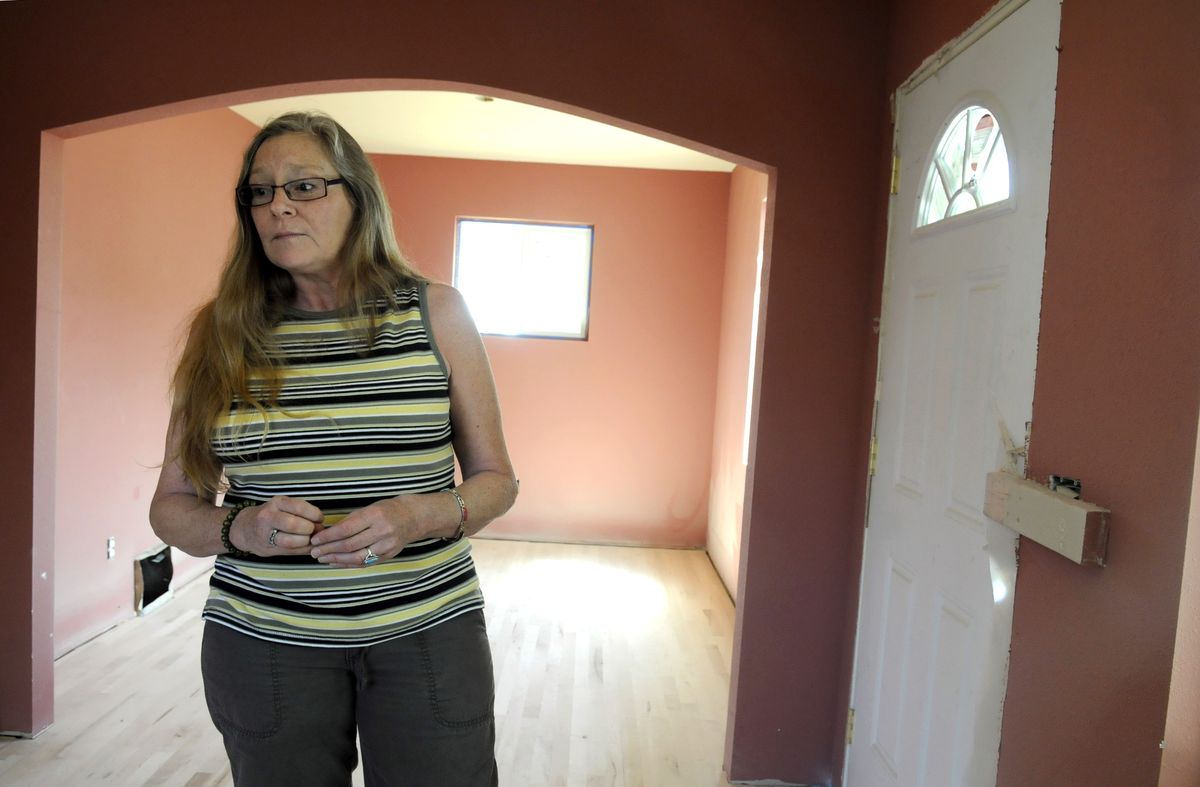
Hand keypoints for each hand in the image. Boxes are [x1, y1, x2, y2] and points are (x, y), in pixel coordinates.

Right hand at [231, 496, 323, 555]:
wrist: (244, 529)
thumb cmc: (270, 516)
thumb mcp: (282, 506)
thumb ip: (300, 512)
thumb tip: (321, 525)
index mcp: (277, 503)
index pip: (299, 507)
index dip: (314, 514)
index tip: (319, 518)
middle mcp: (269, 517)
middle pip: (295, 525)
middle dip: (310, 529)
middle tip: (315, 531)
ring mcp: (266, 534)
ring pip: (291, 541)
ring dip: (306, 542)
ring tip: (310, 539)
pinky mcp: (268, 549)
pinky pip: (290, 552)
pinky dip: (303, 550)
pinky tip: (306, 547)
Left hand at [309, 496, 427, 566]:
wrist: (414, 517)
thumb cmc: (388, 509)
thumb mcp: (369, 508)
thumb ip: (350, 521)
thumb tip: (327, 533)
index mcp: (375, 515)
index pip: (346, 529)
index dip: (328, 536)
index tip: (315, 540)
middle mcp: (382, 531)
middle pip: (350, 545)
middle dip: (329, 549)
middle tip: (314, 552)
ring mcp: (387, 545)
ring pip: (357, 557)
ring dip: (337, 559)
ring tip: (322, 558)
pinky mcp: (389, 555)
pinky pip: (365, 563)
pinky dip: (348, 564)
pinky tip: (336, 562)